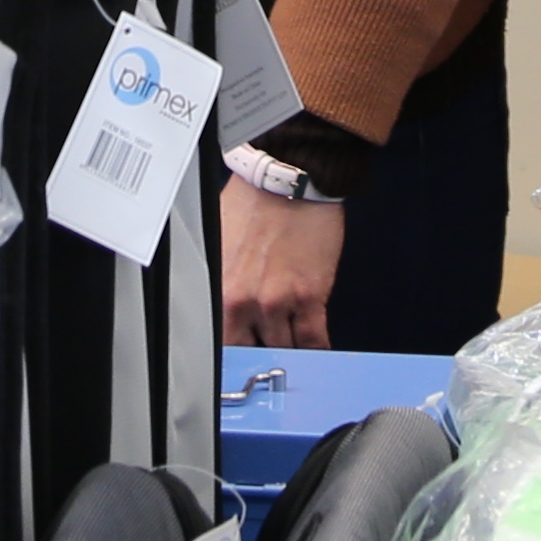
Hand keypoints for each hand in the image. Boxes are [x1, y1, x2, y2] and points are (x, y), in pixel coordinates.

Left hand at [221, 178, 342, 345]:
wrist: (288, 178)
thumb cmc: (254, 202)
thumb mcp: (221, 245)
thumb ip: (224, 282)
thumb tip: (225, 305)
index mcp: (221, 290)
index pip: (222, 341)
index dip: (235, 354)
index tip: (242, 361)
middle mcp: (246, 302)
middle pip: (254, 350)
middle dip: (263, 355)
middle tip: (270, 358)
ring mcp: (279, 301)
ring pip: (286, 348)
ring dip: (292, 352)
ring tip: (297, 358)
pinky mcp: (310, 295)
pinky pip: (315, 338)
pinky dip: (318, 351)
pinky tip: (319, 355)